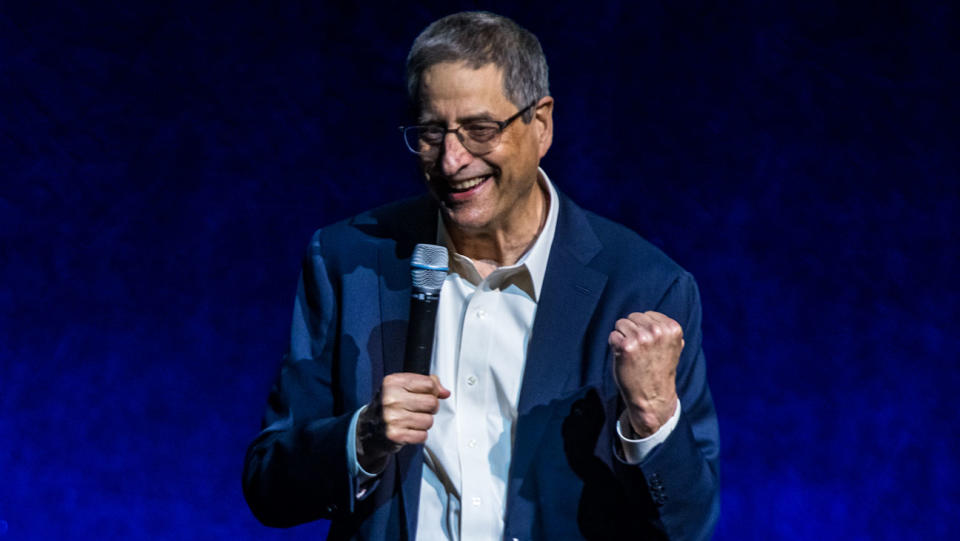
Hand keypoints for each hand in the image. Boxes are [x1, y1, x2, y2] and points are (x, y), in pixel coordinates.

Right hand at [356, 373, 449, 471]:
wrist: (369, 427)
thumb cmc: (390, 405)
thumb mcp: (403, 387)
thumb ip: (426, 384)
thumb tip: (445, 392)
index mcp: (393, 382)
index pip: (429, 384)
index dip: (433, 391)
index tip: (427, 395)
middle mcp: (391, 399)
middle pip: (432, 402)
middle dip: (430, 408)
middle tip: (418, 409)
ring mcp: (392, 417)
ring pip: (429, 420)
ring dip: (424, 423)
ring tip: (412, 420)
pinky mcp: (395, 435)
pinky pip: (423, 435)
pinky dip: (419, 435)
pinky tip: (409, 430)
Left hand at [608, 311, 683, 437]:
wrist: (653, 397)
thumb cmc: (659, 370)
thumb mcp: (672, 347)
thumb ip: (664, 330)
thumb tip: (651, 317)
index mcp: (672, 328)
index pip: (647, 315)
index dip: (644, 329)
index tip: (649, 346)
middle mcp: (657, 331)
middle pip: (633, 317)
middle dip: (632, 331)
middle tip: (639, 351)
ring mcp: (641, 338)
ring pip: (621, 324)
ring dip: (623, 337)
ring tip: (632, 354)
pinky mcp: (625, 346)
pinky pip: (613, 336)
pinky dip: (614, 346)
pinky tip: (624, 358)